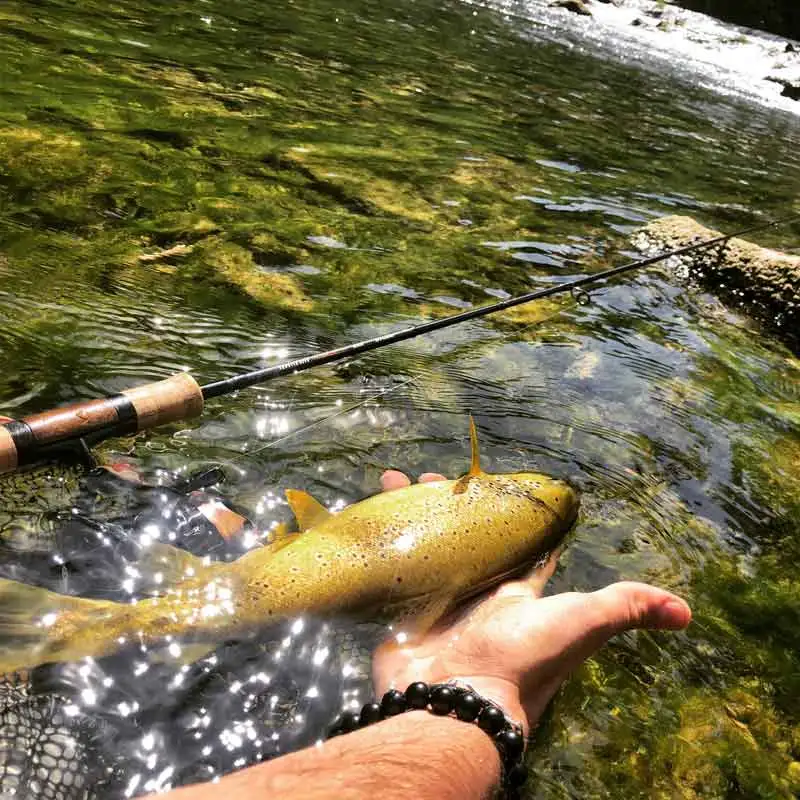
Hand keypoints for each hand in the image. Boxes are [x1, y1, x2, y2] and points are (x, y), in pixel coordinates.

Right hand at [374, 470, 691, 734]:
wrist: (455, 700)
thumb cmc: (521, 658)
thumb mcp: (580, 624)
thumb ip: (625, 609)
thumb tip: (685, 612)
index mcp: (513, 592)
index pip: (512, 543)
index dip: (503, 513)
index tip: (489, 483)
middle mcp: (475, 594)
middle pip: (459, 536)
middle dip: (444, 504)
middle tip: (425, 476)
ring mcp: (435, 600)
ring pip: (421, 543)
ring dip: (407, 513)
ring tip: (391, 479)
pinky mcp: (401, 609)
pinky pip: (386, 566)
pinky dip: (375, 541)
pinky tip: (361, 515)